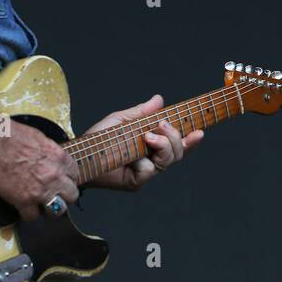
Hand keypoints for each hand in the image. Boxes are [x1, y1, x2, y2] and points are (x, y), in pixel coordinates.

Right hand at [0, 119, 79, 221]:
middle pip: (71, 196)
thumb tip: (48, 160)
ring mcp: (40, 190)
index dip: (67, 180)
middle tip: (54, 196)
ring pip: (57, 210)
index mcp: (60, 158)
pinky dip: (27, 214)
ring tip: (41, 206)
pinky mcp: (22, 200)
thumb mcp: (40, 139)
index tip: (61, 182)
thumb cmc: (10, 134)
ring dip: (49, 209)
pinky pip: (32, 216)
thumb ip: (49, 153)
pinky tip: (23, 209)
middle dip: (63, 197)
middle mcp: (55, 176)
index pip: (75, 175)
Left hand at [83, 94, 203, 191]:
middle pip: (178, 152)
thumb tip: (160, 99)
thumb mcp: (122, 120)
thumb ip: (142, 112)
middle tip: (162, 125)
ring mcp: (146, 172)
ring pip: (169, 160)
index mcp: (152, 144)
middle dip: (175, 137)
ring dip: (163, 145)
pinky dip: (140, 161)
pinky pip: (149, 170)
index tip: (200, 132)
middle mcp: (152, 158)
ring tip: (148, 137)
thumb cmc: (99, 139)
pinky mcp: (137, 182)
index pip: (177, 143)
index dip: (190, 140)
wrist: (81, 154)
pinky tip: (129, 159)